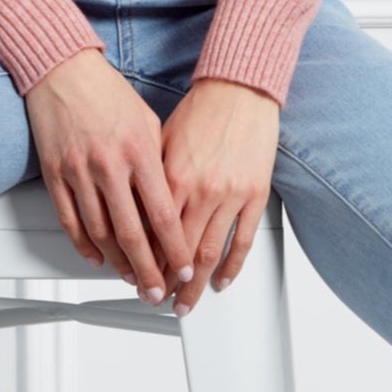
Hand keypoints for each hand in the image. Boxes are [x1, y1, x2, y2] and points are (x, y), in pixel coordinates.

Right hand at [24, 48, 194, 302]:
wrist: (63, 69)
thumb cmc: (107, 92)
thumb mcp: (146, 120)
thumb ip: (158, 162)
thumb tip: (168, 202)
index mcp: (139, 150)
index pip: (163, 213)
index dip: (175, 249)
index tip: (183, 269)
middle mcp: (110, 164)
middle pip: (132, 234)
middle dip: (148, 271)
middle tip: (157, 292)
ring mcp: (79, 171)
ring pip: (100, 234)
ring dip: (118, 263)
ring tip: (131, 278)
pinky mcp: (56, 173)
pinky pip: (71, 221)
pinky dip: (84, 246)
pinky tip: (97, 258)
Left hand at [148, 77, 279, 314]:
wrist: (239, 89)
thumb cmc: (200, 110)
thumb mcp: (161, 140)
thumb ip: (150, 178)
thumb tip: (136, 211)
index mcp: (172, 175)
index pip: (152, 233)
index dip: (144, 261)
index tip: (138, 276)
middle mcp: (200, 189)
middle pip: (179, 251)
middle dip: (167, 282)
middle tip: (158, 299)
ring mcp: (229, 194)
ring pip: (209, 253)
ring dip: (196, 284)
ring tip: (187, 301)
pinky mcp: (255, 194)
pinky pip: (243, 240)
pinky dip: (232, 265)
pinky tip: (222, 279)